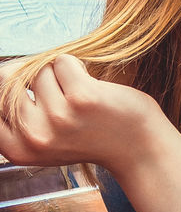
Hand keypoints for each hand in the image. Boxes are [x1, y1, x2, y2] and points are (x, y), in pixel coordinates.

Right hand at [0, 54, 167, 172]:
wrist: (137, 147)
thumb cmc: (89, 136)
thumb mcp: (44, 140)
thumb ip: (19, 116)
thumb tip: (5, 72)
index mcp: (18, 150)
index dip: (8, 88)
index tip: (30, 92)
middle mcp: (34, 136)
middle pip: (8, 79)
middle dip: (32, 75)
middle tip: (57, 87)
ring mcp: (58, 117)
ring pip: (39, 69)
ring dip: (58, 73)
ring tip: (78, 93)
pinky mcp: (81, 98)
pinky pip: (62, 61)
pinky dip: (75, 65)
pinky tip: (90, 84)